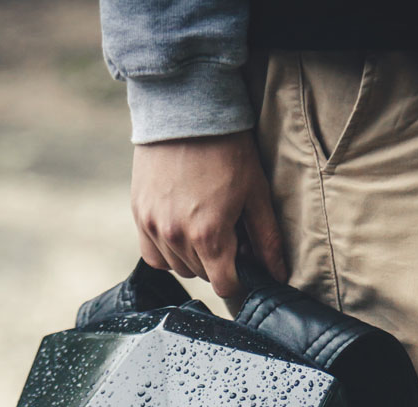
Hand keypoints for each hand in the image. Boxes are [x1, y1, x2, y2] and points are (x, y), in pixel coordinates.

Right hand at [131, 131, 286, 297]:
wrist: (186, 109)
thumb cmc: (227, 149)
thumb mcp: (256, 193)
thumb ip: (267, 239)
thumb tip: (278, 274)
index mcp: (209, 235)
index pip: (224, 285)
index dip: (239, 279)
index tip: (243, 263)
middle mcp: (176, 236)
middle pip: (201, 275)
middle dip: (218, 262)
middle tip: (228, 232)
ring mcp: (153, 226)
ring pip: (177, 267)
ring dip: (193, 257)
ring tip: (204, 226)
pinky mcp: (139, 214)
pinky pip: (152, 254)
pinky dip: (167, 251)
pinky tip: (180, 230)